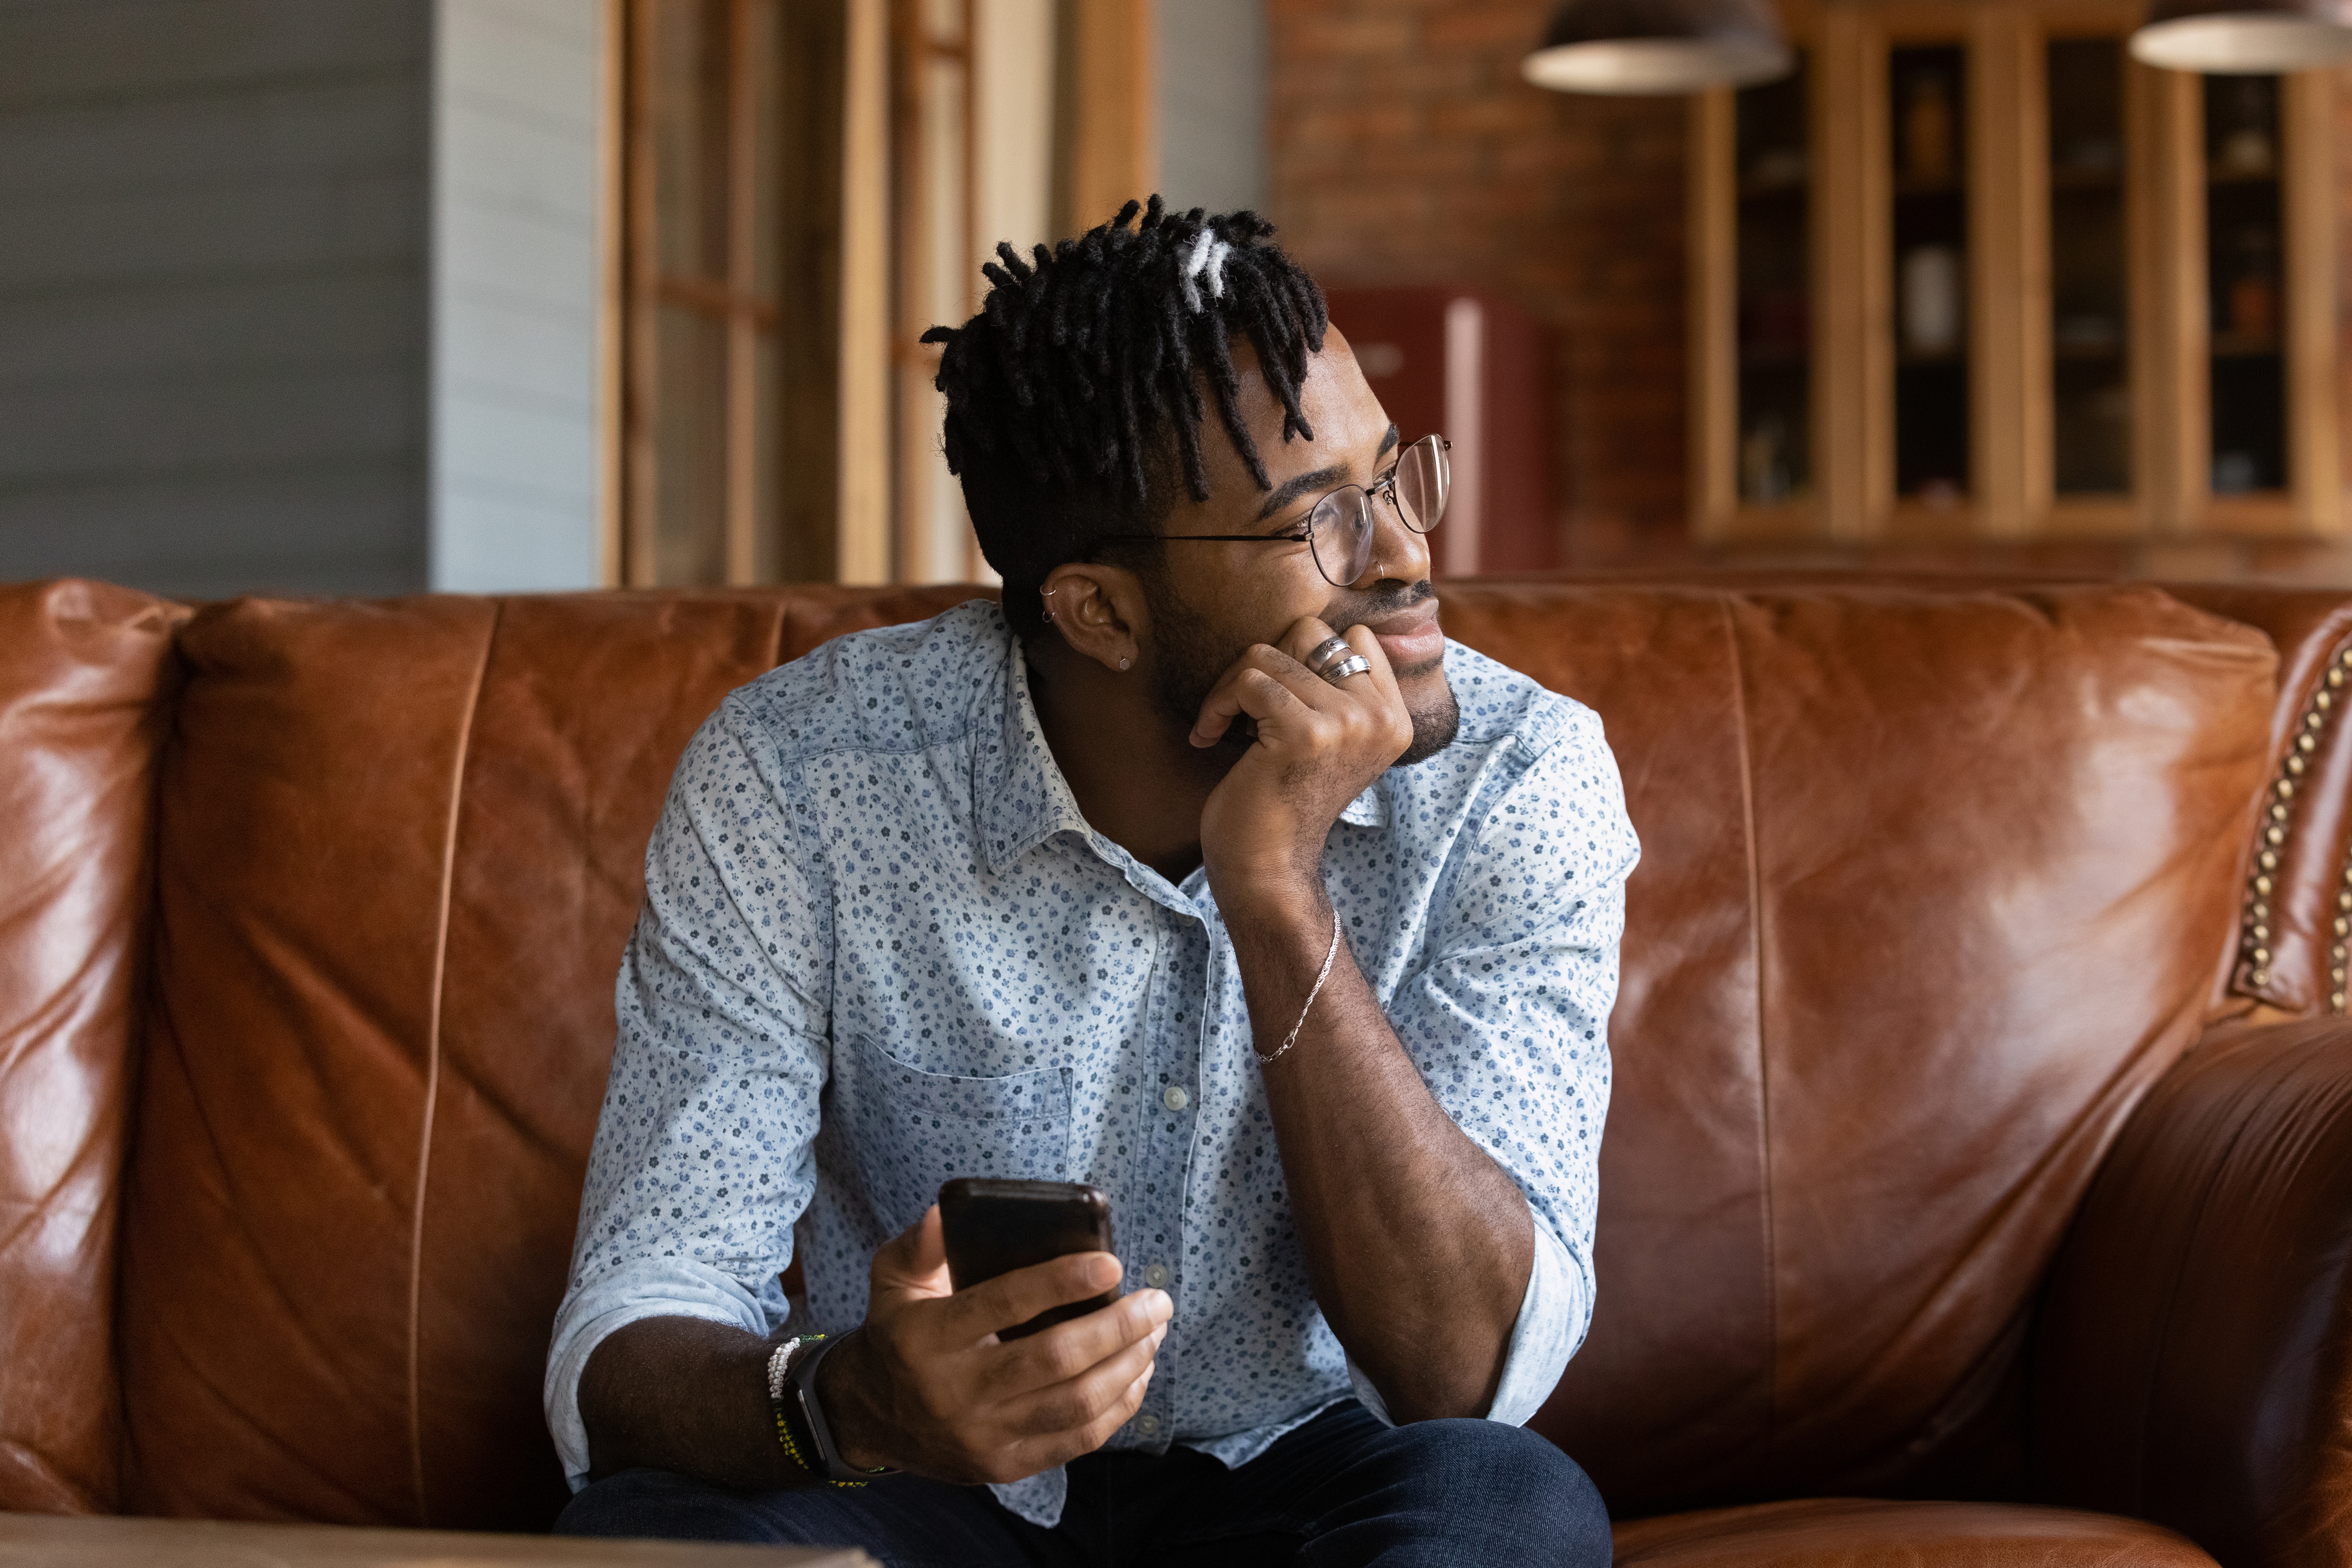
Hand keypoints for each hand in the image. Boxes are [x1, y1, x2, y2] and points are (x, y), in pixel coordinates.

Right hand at [818, 1207, 1171, 1484]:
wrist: (869, 1418)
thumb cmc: (897, 1334)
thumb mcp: (892, 1281)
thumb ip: (920, 1246)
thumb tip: (945, 1212)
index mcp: (930, 1336)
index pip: (1005, 1304)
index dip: (1063, 1282)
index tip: (1112, 1264)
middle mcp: (957, 1390)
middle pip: (1054, 1359)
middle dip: (1117, 1328)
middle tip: (1157, 1302)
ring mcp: (983, 1435)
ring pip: (1074, 1404)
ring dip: (1128, 1366)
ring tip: (1155, 1333)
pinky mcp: (1003, 1466)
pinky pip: (1075, 1441)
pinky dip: (1117, 1408)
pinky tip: (1137, 1375)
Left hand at [1191, 617, 1413, 907]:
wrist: (1269, 868)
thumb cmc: (1285, 801)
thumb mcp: (1330, 739)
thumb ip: (1337, 689)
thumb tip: (1308, 630)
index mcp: (1393, 717)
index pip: (1353, 636)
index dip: (1303, 658)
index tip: (1277, 701)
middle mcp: (1380, 717)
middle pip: (1310, 632)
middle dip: (1266, 662)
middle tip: (1244, 709)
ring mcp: (1347, 723)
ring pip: (1270, 653)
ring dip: (1232, 686)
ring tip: (1224, 726)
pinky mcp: (1304, 732)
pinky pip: (1248, 680)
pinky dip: (1217, 705)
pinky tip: (1209, 737)